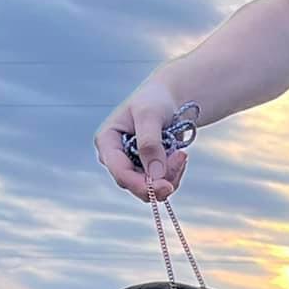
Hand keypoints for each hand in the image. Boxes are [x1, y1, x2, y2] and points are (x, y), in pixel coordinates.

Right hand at [95, 73, 190, 200]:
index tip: (166, 187)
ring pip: (150, 188)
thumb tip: (155, 176)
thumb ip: (150, 144)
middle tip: (182, 156)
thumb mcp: (150, 116)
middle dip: (161, 177)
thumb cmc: (154, 100)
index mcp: (107, 142)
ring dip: (171, 175)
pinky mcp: (145, 171)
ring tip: (181, 153)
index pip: (120, 172)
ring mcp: (130, 166)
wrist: (167, 100)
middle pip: (136, 184)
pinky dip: (174, 173)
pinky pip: (160, 184)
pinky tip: (179, 155)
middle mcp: (115, 158)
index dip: (141, 184)